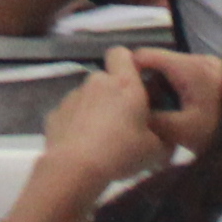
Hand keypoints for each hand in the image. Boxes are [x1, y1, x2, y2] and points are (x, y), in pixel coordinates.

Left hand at [37, 50, 178, 192]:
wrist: (75, 167)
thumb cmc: (120, 152)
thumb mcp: (155, 151)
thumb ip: (162, 138)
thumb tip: (166, 139)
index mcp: (124, 84)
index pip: (121, 53)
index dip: (127, 63)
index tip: (134, 82)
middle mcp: (96, 83)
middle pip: (105, 79)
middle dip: (113, 95)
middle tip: (123, 121)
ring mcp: (72, 96)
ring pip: (88, 97)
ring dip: (95, 110)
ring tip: (101, 139)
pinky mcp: (55, 113)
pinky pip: (71, 114)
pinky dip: (76, 124)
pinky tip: (82, 146)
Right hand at [120, 47, 221, 157]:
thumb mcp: (181, 131)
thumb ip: (151, 120)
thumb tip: (130, 114)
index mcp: (190, 67)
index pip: (145, 54)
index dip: (128, 71)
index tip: (120, 92)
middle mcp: (202, 60)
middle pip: (160, 65)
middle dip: (148, 87)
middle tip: (142, 113)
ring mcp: (213, 67)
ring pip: (175, 74)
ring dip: (166, 93)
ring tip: (162, 119)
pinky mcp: (221, 77)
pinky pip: (191, 80)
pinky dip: (182, 95)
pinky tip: (183, 117)